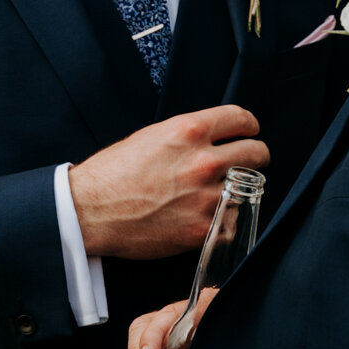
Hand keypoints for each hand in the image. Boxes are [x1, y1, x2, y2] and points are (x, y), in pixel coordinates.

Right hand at [69, 105, 266, 259]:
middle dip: (253, 156)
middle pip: (257, 153)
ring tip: (222, 193)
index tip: (247, 132)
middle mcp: (203, 161)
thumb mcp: (151, 137)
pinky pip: (234, 223)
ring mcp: (206, 197)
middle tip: (245, 163)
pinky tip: (210, 217)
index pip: (241, 118)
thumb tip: (215, 139)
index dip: (248, 125)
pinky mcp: (203, 229)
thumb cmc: (113, 173)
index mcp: (189, 130)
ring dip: (239, 191)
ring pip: (249, 190)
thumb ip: (188, 136)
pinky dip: (226, 221)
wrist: (90, 211)